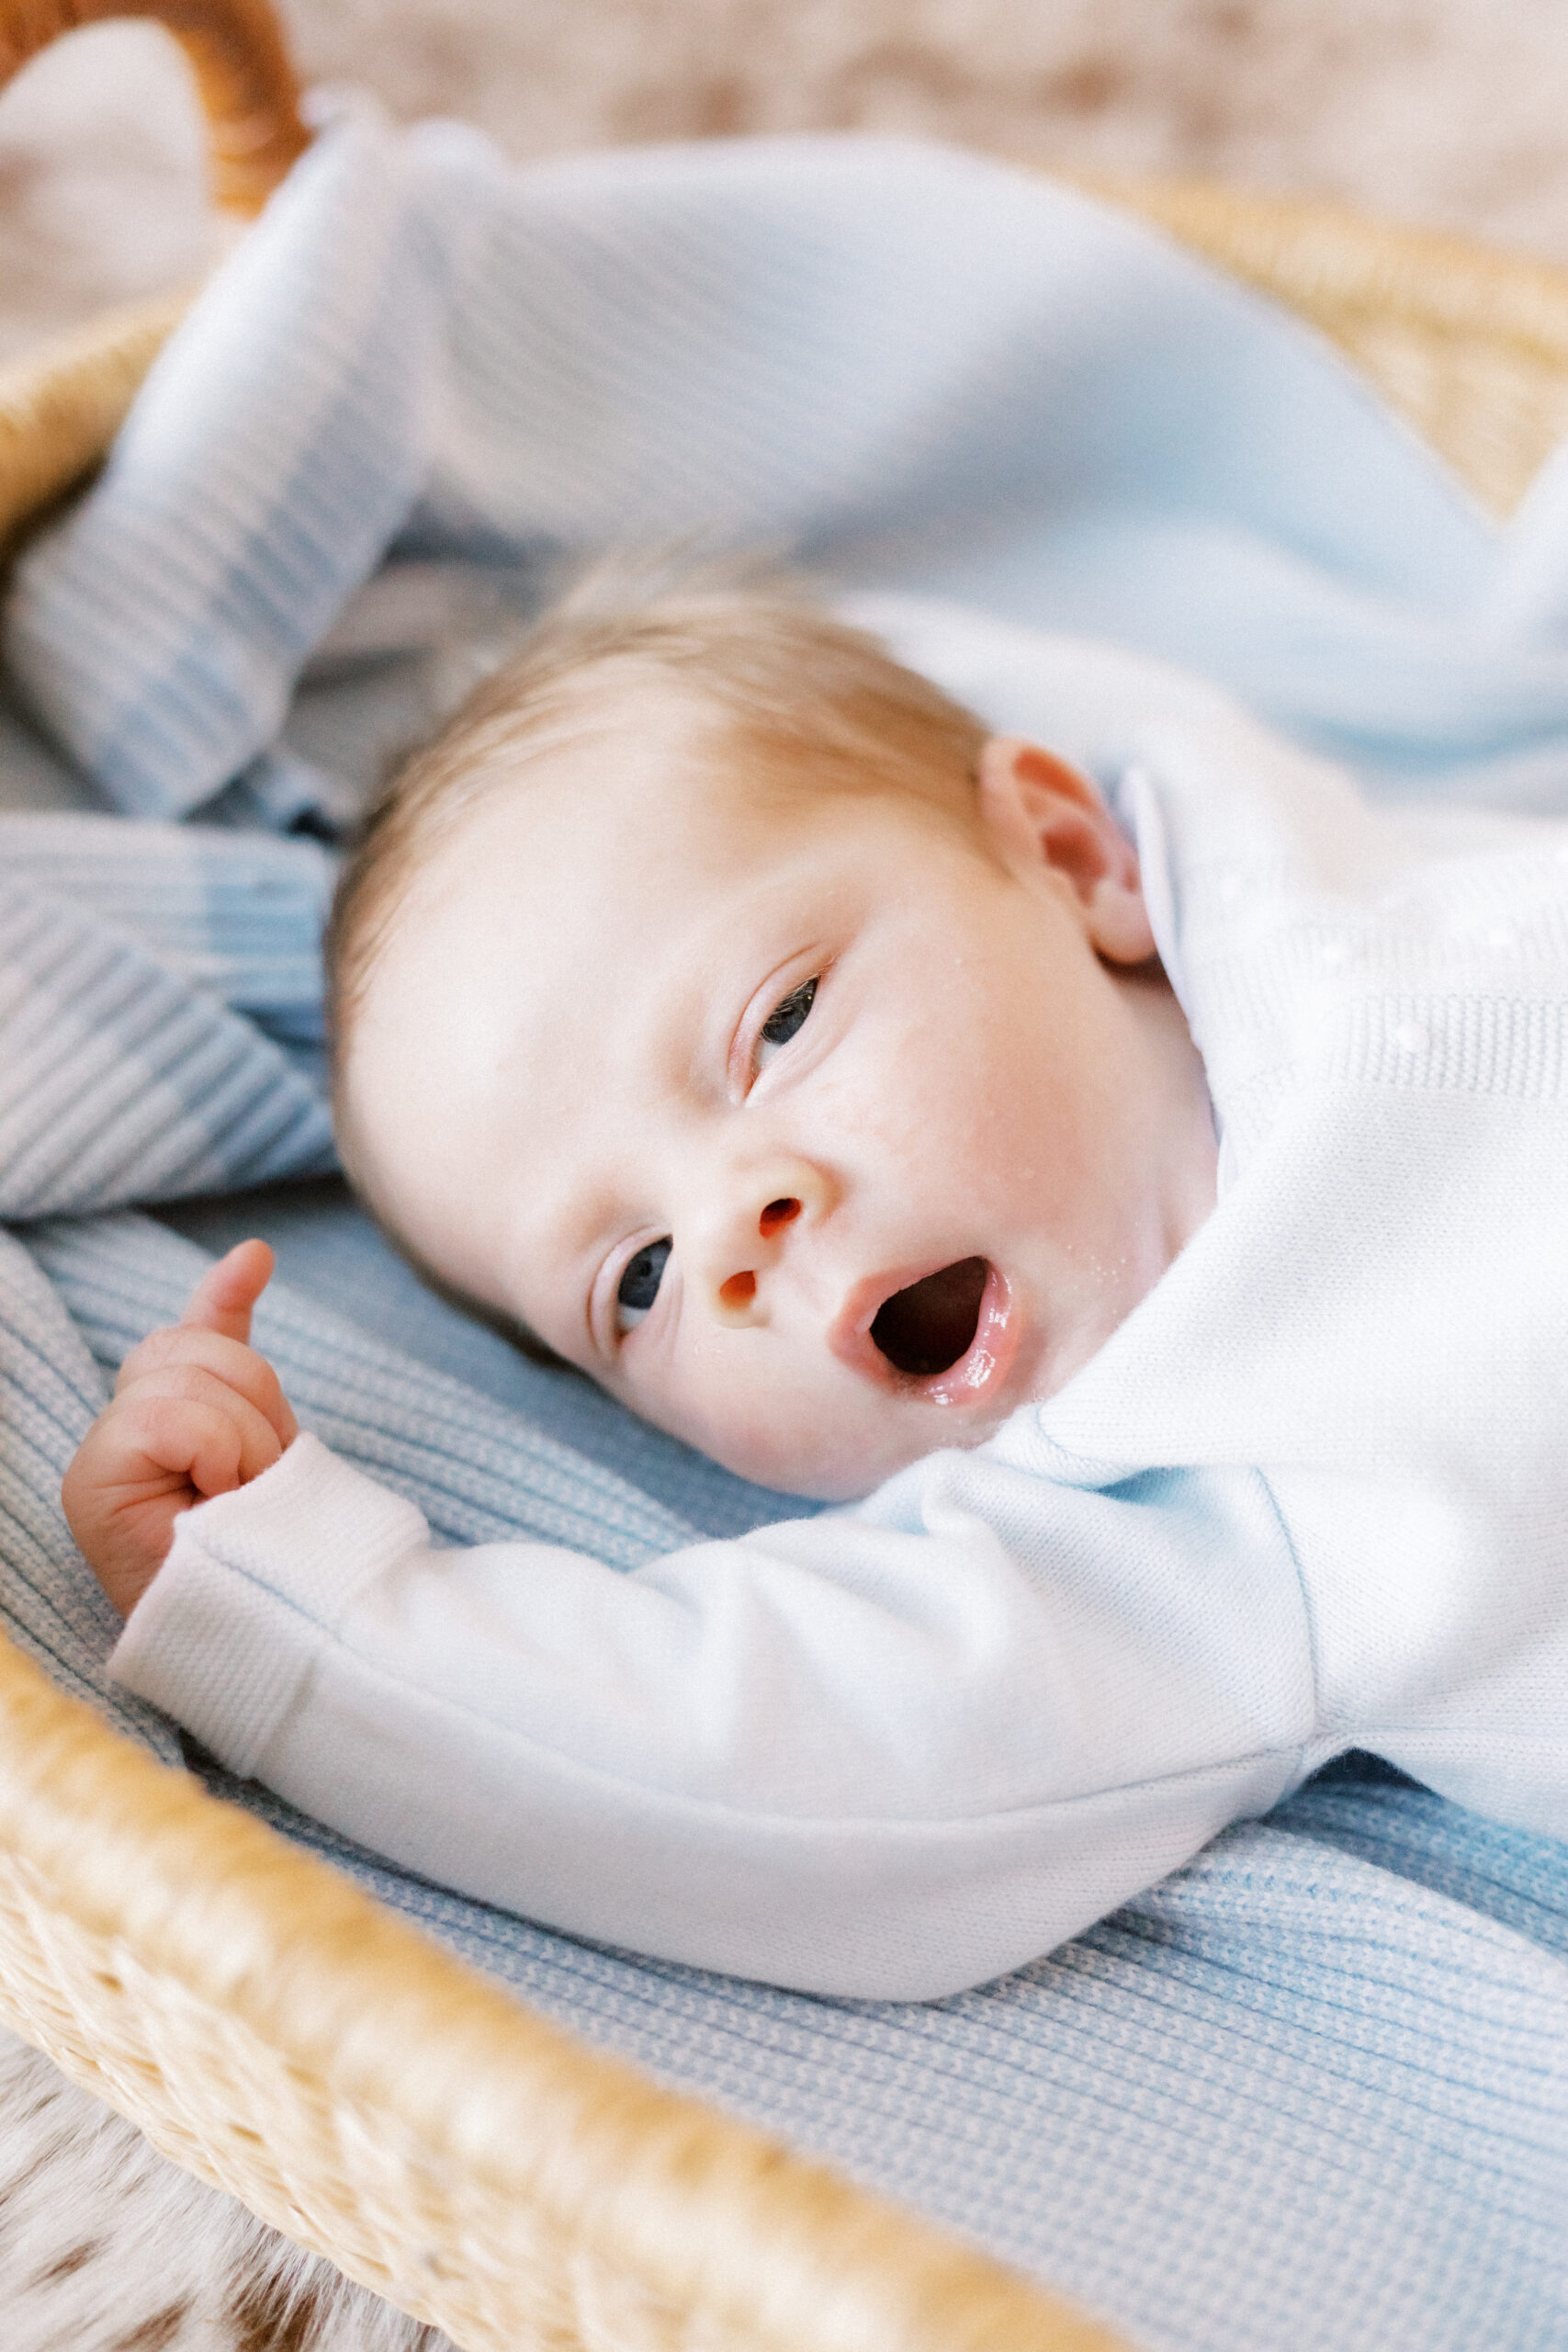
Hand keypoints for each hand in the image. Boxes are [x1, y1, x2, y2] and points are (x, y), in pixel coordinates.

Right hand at [61, 1240, 296, 1618]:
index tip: (257, 1277)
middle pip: (193, 1350)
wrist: (273, 1625)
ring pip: (187, 1381)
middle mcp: (115, 1436)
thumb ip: (236, 1350)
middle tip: (259, 1481)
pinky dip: (213, 1449)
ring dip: (243, 1441)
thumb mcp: (264, 1433)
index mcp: (155, 1421)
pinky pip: (167, 1418)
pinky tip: (216, 1495)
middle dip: (254, 1407)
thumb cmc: (268, 1543)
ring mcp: (98, 1461)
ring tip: (241, 1500)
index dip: (228, 1318)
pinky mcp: (92, 1487)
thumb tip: (252, 1251)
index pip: (186, 1338)